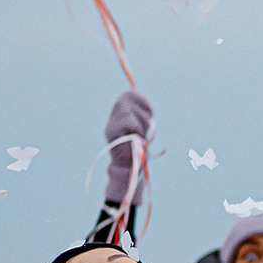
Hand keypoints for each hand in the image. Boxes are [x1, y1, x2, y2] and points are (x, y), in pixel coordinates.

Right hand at [103, 89, 151, 203]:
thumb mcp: (143, 127)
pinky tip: (135, 139)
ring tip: (139, 136)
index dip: (142, 100)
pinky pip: (129, 122)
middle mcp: (113, 116)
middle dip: (141, 111)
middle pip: (127, 98)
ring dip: (140, 123)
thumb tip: (148, 105)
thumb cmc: (139, 149)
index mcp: (120, 113)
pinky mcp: (111, 131)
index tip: (150, 112)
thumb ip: (141, 115)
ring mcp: (111, 123)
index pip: (129, 94)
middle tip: (145, 127)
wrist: (131, 168)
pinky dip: (136, 130)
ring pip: (129, 110)